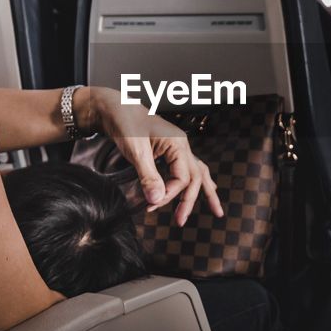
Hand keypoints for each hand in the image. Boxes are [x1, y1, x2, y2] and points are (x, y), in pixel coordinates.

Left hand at [76, 87, 223, 225]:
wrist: (114, 107)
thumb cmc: (124, 123)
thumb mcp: (136, 151)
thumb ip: (148, 176)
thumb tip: (157, 200)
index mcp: (178, 144)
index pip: (182, 178)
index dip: (169, 194)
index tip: (151, 205)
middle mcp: (181, 145)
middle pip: (195, 177)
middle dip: (189, 201)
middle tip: (180, 222)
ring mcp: (176, 147)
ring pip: (197, 172)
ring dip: (204, 192)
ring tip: (216, 210)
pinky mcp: (168, 149)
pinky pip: (186, 168)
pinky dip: (192, 181)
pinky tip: (199, 189)